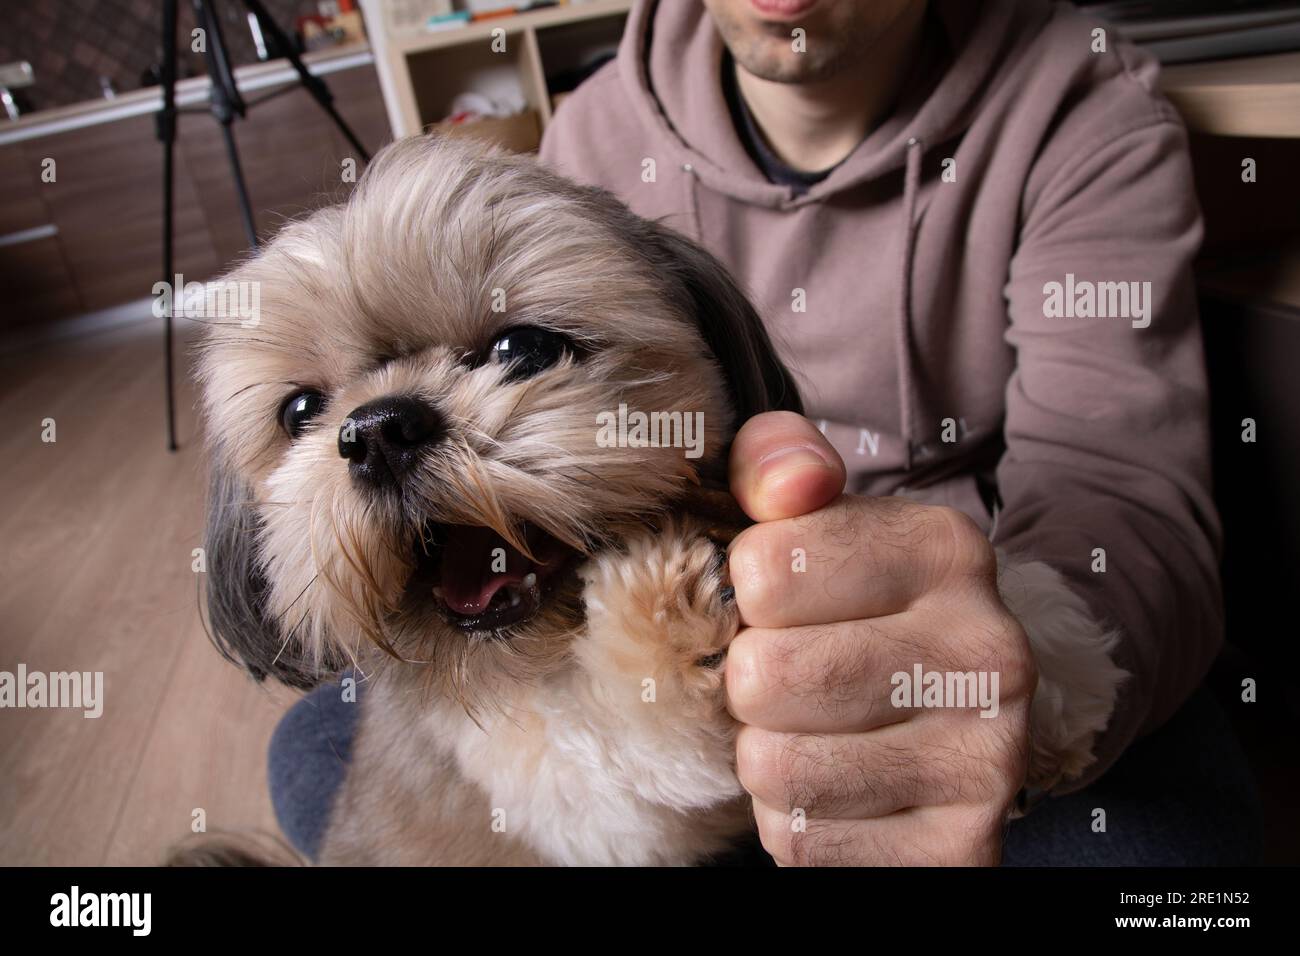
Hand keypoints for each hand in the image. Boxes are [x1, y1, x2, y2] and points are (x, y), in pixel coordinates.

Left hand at [725, 412, 1035, 864]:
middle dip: (749, 681)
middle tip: (793, 677)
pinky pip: (802, 841)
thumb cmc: (853, 607)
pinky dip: (796, 822)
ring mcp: (987, 758)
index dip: (745, 593)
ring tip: (814, 732)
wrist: (952, 718)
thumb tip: (788, 483)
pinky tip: (839, 790)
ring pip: (776, 766)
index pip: (763, 570)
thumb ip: (778, 464)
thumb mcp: (816, 517)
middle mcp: (988, 650)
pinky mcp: (961, 848)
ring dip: (768, 755)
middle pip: (761, 675)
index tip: (783, 601)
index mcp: (947, 550)